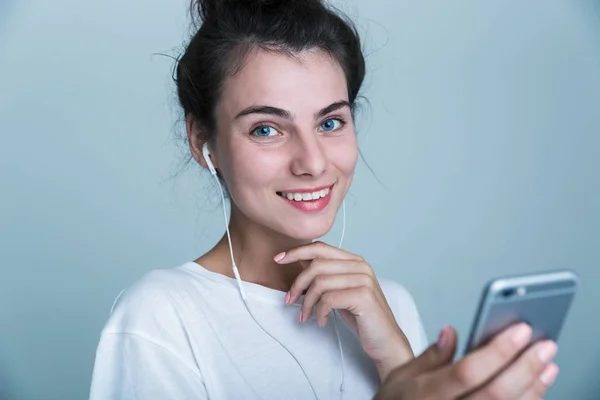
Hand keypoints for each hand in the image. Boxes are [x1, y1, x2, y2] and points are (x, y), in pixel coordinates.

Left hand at [275, 241, 413, 380]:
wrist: (385, 340)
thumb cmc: (361, 316)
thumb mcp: (340, 290)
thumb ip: (325, 275)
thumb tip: (300, 260)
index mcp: (354, 261)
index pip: (320, 247)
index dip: (296, 252)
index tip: (278, 260)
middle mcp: (360, 266)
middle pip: (316, 265)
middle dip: (298, 284)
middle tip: (290, 301)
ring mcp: (363, 280)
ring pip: (320, 283)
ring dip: (307, 302)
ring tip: (306, 316)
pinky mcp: (363, 296)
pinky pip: (328, 299)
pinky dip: (320, 312)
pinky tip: (322, 321)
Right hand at [374, 323, 558, 399]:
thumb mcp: (400, 377)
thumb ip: (429, 356)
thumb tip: (452, 332)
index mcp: (425, 394)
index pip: (467, 372)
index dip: (497, 351)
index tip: (519, 330)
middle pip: (495, 394)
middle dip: (525, 367)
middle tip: (545, 345)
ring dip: (533, 387)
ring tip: (547, 364)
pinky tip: (536, 388)